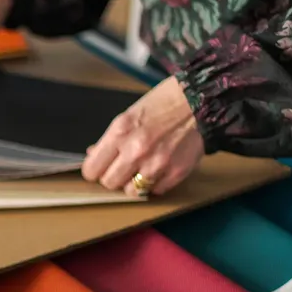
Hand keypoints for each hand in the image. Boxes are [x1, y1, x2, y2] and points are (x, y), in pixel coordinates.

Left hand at [81, 76, 204, 196]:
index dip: (95, 170)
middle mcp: (136, 151)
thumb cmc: (163, 104)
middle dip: (113, 176)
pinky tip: (159, 168)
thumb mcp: (128, 115)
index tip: (100, 168)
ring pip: (131, 191)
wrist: (200, 100)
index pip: (91, 170)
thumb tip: (93, 155)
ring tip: (142, 168)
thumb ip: (110, 139)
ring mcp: (157, 164)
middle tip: (122, 167)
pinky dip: (155, 183)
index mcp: (120, 133)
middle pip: (109, 183)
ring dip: (134, 183)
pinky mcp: (176, 173)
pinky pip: (155, 191)